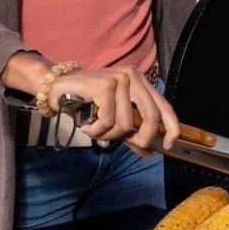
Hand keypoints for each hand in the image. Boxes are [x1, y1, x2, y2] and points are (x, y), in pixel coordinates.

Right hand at [47, 66, 179, 157]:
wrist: (56, 88)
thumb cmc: (86, 103)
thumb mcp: (114, 119)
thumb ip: (132, 133)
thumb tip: (150, 153)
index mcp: (140, 82)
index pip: (164, 105)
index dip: (172, 127)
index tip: (169, 145)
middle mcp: (133, 76)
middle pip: (152, 116)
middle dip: (141, 138)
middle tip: (126, 143)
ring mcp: (120, 78)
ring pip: (126, 123)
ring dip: (109, 135)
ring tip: (96, 131)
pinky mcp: (106, 85)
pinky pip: (109, 120)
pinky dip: (98, 131)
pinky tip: (87, 127)